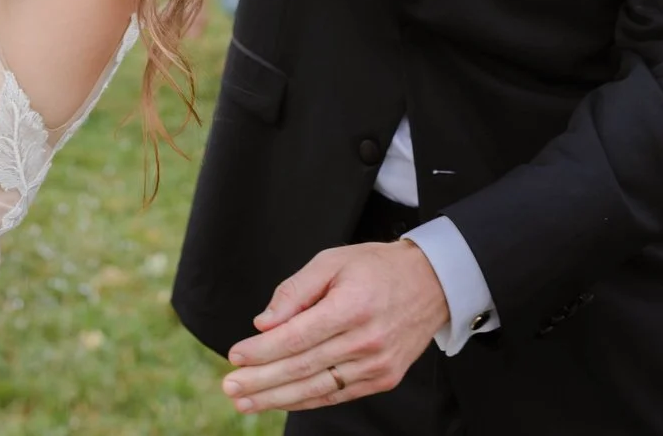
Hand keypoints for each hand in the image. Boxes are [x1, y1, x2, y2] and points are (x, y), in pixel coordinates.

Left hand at [220, 240, 449, 413]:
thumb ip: (296, 290)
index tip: (234, 356)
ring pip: (317, 388)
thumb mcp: (333, 261)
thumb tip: (264, 323)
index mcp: (351, 307)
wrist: (432, 284)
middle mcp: (365, 341)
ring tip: (245, 401)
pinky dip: (306, 400)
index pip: (296, 337)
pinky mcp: (383, 379)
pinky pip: (337, 395)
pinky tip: (280, 401)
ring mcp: (377, 365)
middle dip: (261, 381)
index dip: (262, 351)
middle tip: (231, 387)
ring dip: (277, 398)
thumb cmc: (376, 268)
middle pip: (302, 367)